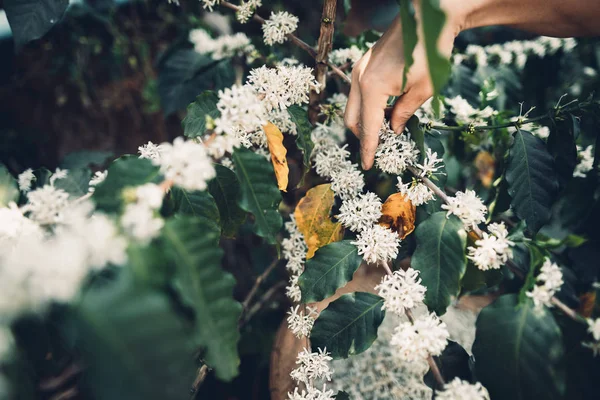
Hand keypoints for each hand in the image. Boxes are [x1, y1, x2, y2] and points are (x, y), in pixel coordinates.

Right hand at [344, 4, 462, 169]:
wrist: (427, 17)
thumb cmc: (430, 52)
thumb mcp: (423, 90)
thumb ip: (404, 114)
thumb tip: (394, 130)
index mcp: (372, 88)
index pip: (368, 128)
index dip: (369, 149)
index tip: (368, 166)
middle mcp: (359, 79)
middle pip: (352, 119)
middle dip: (364, 136)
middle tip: (382, 147)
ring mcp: (360, 69)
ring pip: (354, 106)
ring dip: (366, 120)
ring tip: (389, 127)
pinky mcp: (365, 63)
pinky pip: (360, 92)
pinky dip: (369, 106)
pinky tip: (388, 108)